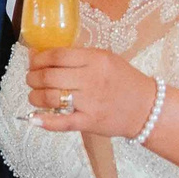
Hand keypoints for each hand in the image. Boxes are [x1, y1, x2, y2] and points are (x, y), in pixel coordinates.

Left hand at [24, 46, 160, 137]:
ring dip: (35, 96)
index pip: (57, 56)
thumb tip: (41, 55)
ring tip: (34, 95)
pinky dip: (44, 121)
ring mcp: (90, 102)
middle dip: (33, 78)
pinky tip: (33, 118)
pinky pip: (62, 122)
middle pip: (50, 76)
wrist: (147, 107)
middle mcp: (92, 79)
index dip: (39, 59)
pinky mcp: (90, 122)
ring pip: (51, 97)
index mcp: (96, 60)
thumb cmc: (124, 81)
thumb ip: (77, 56)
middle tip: (31, 79)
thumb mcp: (106, 59)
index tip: (34, 62)